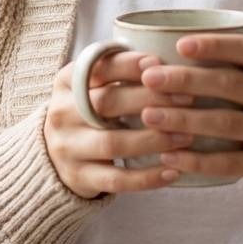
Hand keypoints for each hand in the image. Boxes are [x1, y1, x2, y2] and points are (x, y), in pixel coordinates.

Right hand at [44, 50, 201, 198]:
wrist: (55, 155)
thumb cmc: (89, 110)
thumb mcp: (94, 85)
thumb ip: (120, 70)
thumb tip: (163, 62)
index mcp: (66, 82)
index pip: (97, 67)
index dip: (129, 64)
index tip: (160, 63)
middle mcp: (62, 113)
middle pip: (108, 103)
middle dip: (150, 99)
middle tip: (187, 99)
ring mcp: (67, 148)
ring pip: (113, 142)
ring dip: (154, 139)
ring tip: (186, 136)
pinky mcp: (78, 178)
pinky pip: (116, 180)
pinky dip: (147, 177)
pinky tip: (172, 171)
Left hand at [138, 35, 242, 200]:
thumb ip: (242, 67)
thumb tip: (173, 46)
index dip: (216, 46)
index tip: (180, 44)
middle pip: (233, 85)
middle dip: (187, 80)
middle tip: (150, 79)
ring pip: (228, 124)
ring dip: (184, 120)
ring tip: (149, 116)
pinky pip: (230, 163)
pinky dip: (197, 160)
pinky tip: (169, 156)